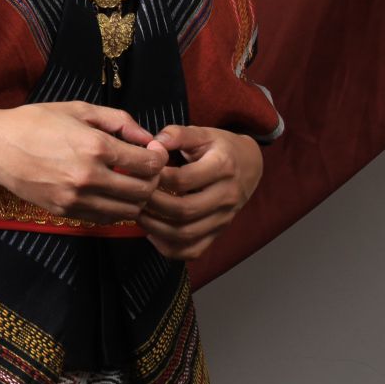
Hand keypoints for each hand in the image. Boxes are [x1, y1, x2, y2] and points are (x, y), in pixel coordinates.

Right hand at [0, 101, 169, 225]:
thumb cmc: (36, 122)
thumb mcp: (79, 109)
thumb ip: (118, 120)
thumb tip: (147, 137)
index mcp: (95, 146)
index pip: (148, 164)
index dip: (158, 158)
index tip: (154, 152)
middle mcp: (89, 176)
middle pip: (143, 191)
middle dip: (152, 180)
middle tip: (146, 169)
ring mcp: (77, 198)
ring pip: (128, 210)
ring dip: (136, 198)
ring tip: (129, 182)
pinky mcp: (66, 212)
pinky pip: (105, 218)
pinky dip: (115, 208)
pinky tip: (109, 193)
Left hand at [136, 124, 262, 260]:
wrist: (250, 165)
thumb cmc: (220, 147)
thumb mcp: (202, 133)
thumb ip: (178, 135)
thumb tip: (154, 143)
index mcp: (222, 167)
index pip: (183, 180)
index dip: (157, 178)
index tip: (140, 171)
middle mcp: (226, 196)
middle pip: (185, 210)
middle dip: (153, 205)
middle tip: (134, 195)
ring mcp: (223, 218)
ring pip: (187, 234)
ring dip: (156, 227)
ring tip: (137, 213)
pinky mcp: (218, 232)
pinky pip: (193, 250)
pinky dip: (169, 247)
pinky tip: (152, 233)